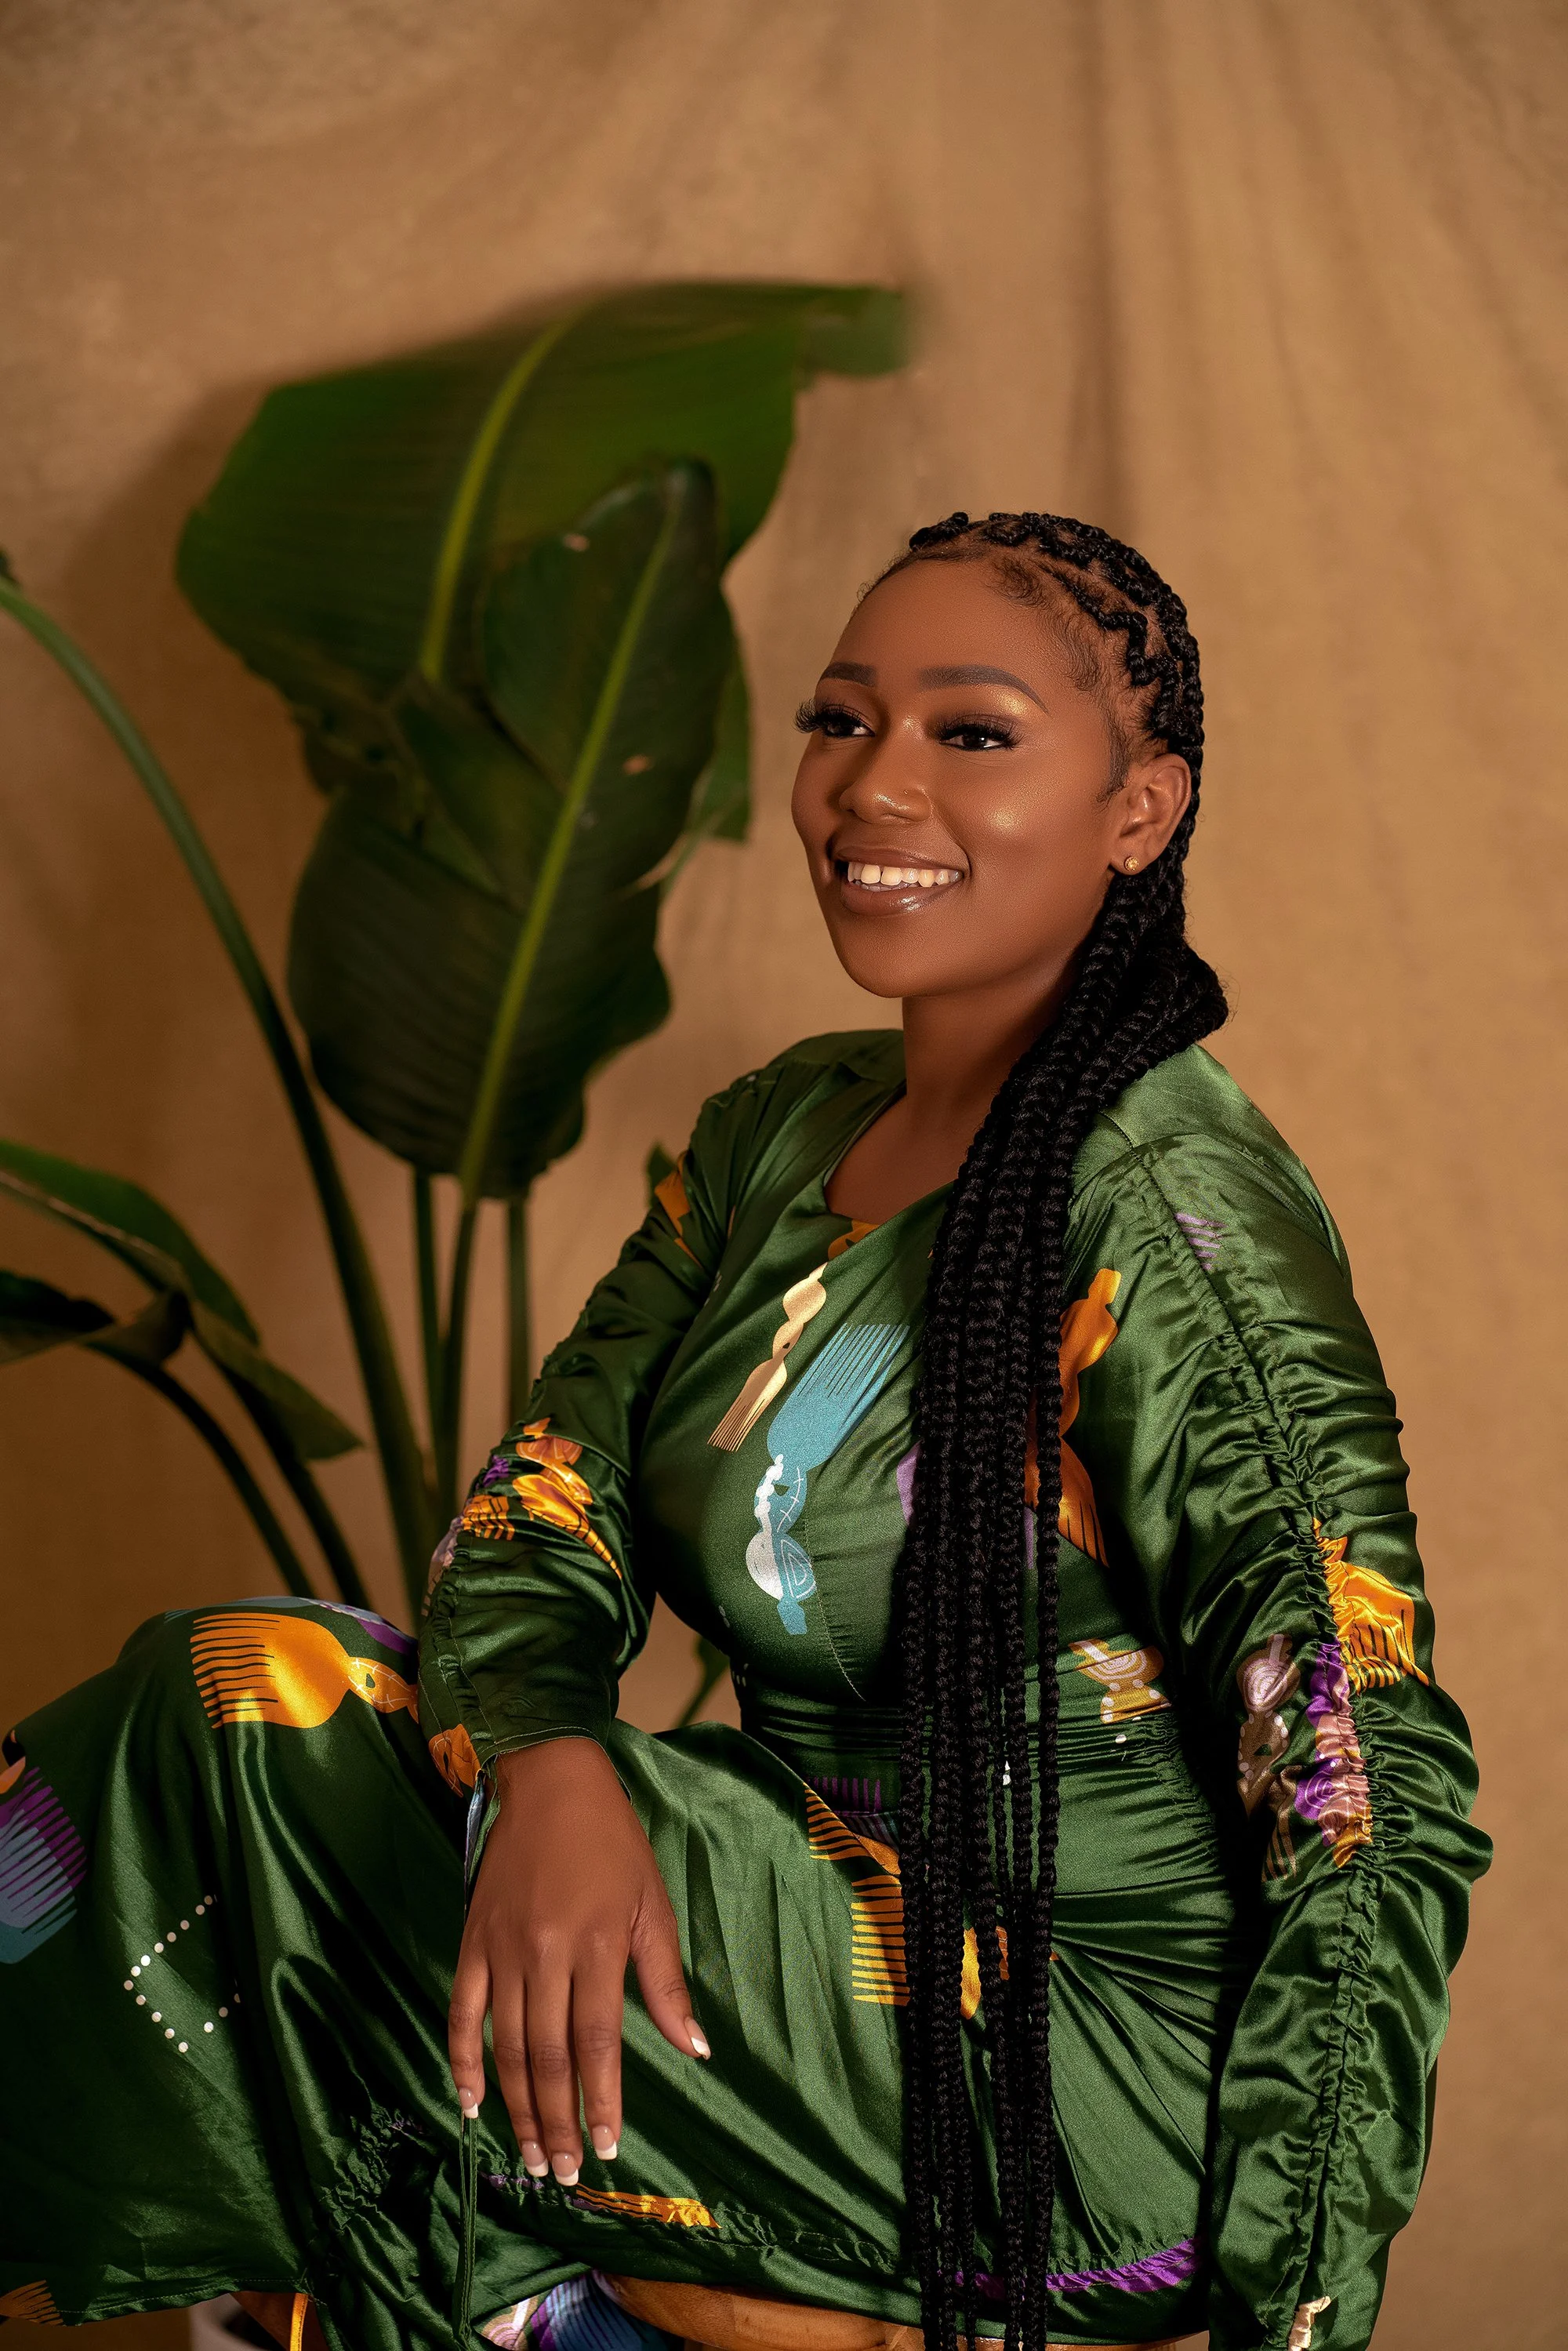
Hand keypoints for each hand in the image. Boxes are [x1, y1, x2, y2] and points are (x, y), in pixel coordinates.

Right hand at [447, 1737, 707, 2182]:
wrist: (551, 1782)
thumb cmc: (613, 1844)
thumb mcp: (652, 1906)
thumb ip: (665, 1982)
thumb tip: (694, 2049)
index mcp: (598, 1946)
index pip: (598, 2043)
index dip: (601, 2101)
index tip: (606, 2149)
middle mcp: (547, 1954)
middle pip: (549, 2056)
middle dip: (556, 2120)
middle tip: (560, 2171)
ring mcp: (503, 1949)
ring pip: (507, 2045)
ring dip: (517, 2107)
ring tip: (527, 2156)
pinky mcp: (472, 1941)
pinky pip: (462, 2011)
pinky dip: (463, 2060)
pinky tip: (470, 2103)